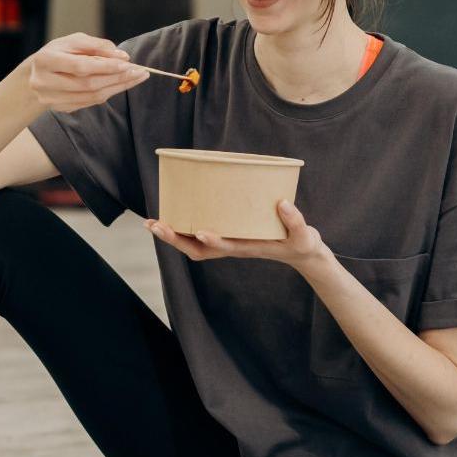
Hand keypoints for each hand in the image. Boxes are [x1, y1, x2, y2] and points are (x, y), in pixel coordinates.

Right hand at [27, 32, 149, 112]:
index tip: (128, 63)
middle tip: (139, 72)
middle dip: (116, 78)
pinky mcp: (59, 108)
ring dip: (116, 87)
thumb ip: (97, 46)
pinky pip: (89, 103)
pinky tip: (120, 85)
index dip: (105, 66)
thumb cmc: (58, 53)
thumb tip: (122, 56)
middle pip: (88, 84)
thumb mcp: (73, 41)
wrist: (35, 74)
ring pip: (91, 96)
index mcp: (45, 60)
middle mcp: (44, 82)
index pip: (80, 66)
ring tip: (135, 78)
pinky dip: (108, 94)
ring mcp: (51, 99)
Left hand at [145, 200, 329, 272]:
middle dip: (176, 239)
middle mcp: (232, 247)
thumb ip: (296, 221)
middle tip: (155, 225)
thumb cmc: (300, 244)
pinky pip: (199, 234)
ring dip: (172, 235)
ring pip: (193, 244)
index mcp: (249, 248)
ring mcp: (227, 242)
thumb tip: (282, 203)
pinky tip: (171, 215)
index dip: (213, 241)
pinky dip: (183, 227)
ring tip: (152, 223)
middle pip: (198, 249)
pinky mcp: (227, 235)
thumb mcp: (304, 235)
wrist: (299, 253)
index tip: (200, 231)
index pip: (226, 247)